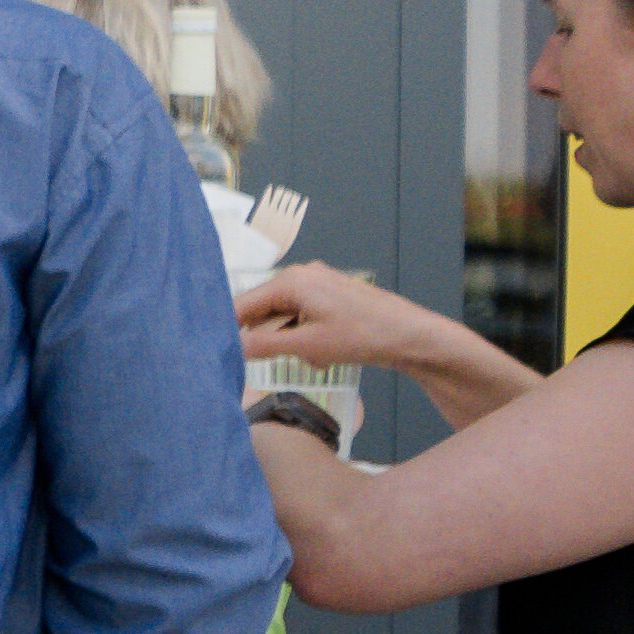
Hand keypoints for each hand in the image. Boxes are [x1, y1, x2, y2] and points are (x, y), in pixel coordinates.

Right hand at [234, 261, 430, 369]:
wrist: (412, 336)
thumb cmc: (364, 336)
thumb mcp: (308, 345)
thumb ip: (263, 345)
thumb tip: (231, 348)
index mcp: (291, 280)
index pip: (242, 304)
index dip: (229, 330)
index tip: (220, 353)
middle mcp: (301, 275)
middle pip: (262, 310)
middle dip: (268, 338)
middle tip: (284, 359)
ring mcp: (317, 283)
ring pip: (282, 316)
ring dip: (289, 340)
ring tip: (313, 356)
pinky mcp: (330, 295)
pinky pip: (301, 316)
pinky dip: (304, 336)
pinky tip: (324, 352)